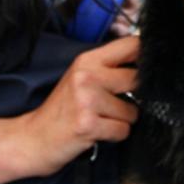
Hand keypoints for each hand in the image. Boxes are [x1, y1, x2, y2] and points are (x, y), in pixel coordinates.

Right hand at [18, 35, 139, 175]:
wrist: (34, 138)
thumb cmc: (61, 111)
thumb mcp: (80, 78)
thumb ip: (108, 68)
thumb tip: (145, 62)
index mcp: (87, 60)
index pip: (130, 45)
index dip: (146, 56)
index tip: (149, 68)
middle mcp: (87, 76)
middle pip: (137, 79)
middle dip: (134, 97)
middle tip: (113, 105)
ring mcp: (87, 100)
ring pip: (132, 111)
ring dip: (121, 120)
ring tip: (100, 120)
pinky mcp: (88, 124)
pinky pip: (122, 130)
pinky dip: (114, 135)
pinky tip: (97, 132)